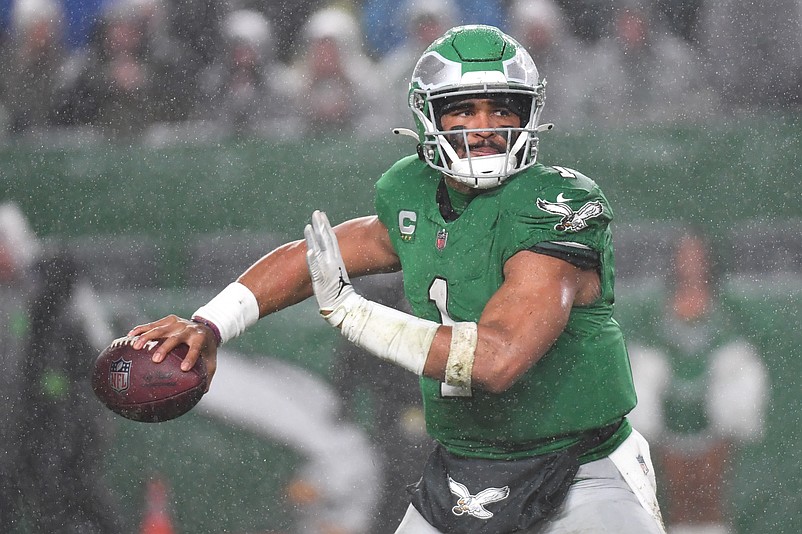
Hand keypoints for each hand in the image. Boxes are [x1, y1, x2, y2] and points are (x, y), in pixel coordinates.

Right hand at [127, 314, 217, 390]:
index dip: (190, 357)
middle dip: (165, 348)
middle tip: (155, 360)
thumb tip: (200, 394)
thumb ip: (206, 377)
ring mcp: (178, 323)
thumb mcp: (210, 361)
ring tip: (135, 347)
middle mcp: (188, 329)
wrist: (206, 326)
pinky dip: (141, 329)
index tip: (183, 369)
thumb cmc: (206, 349)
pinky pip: (152, 324)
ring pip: (161, 329)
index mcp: (200, 338)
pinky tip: (129, 337)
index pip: (195, 348)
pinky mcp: (168, 320)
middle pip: (175, 338)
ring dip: (147, 337)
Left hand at [304, 210, 359, 326]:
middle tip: (317, 212)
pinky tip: (309, 251)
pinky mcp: (321, 281)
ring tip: (309, 226)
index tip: (321, 215)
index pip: (330, 238)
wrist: (343, 306)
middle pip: (326, 240)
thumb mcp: (334, 271)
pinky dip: (313, 261)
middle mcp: (332, 262)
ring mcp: (327, 271)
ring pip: (320, 252)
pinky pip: (316, 270)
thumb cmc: (338, 290)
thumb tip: (323, 252)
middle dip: (321, 226)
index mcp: (336, 258)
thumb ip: (329, 261)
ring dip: (314, 239)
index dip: (325, 226)